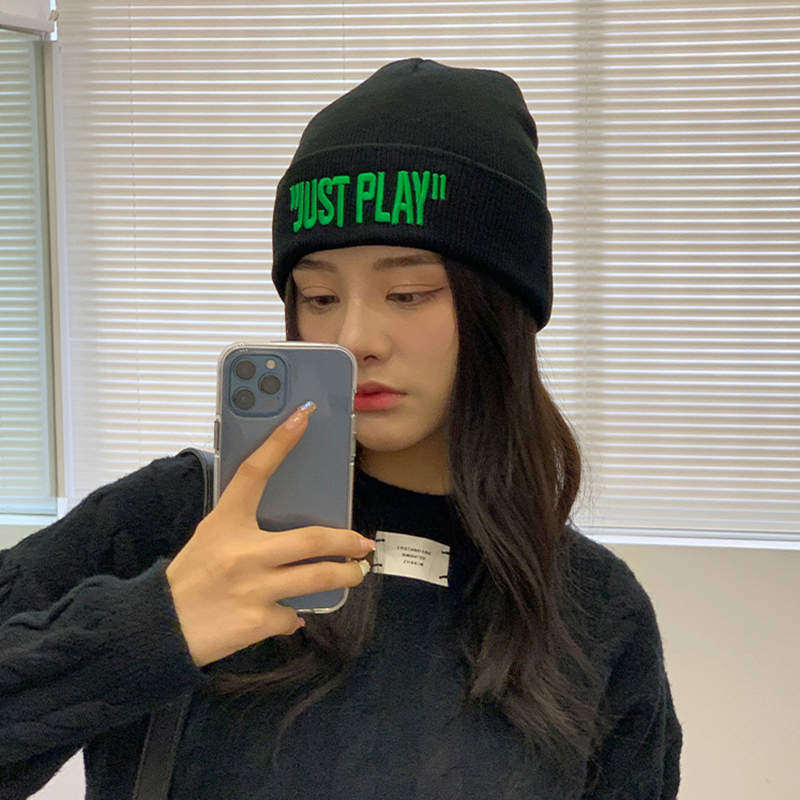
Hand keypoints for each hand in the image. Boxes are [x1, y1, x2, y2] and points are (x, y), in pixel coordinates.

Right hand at [166, 402, 373, 666]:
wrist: (157, 630)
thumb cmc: (188, 579)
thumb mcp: (210, 539)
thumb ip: (243, 529)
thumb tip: (285, 535)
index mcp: (225, 523)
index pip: (254, 473)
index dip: (279, 442)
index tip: (302, 417)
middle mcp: (243, 552)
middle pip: (312, 539)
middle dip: (347, 541)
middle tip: (363, 543)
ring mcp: (253, 587)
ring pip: (319, 578)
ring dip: (346, 576)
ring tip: (355, 573)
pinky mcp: (258, 621)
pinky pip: (293, 615)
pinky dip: (293, 615)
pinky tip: (287, 614)